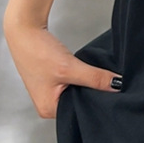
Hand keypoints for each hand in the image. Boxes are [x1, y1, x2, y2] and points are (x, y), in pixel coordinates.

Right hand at [4, 22, 120, 118]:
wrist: (25, 30)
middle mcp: (49, 104)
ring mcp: (50, 92)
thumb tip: (117, 85)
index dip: (98, 102)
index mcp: (49, 109)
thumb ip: (94, 77)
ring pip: (78, 91)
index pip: (81, 112)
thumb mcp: (70, 67)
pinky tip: (90, 71)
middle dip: (94, 92)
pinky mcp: (53, 79)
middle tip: (111, 83)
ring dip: (89, 83)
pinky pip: (74, 82)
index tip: (115, 93)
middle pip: (80, 102)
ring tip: (101, 76)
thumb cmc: (38, 52)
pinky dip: (83, 76)